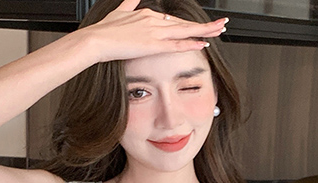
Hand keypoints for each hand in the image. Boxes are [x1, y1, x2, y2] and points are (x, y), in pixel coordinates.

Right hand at [79, 0, 226, 62]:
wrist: (96, 40)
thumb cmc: (105, 30)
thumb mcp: (119, 11)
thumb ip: (129, 3)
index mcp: (147, 14)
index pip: (173, 21)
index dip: (187, 25)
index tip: (199, 28)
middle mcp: (154, 20)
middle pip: (184, 23)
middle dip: (204, 25)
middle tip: (221, 25)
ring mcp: (155, 32)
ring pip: (185, 31)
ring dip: (204, 31)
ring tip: (219, 31)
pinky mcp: (153, 45)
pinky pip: (176, 44)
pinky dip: (190, 43)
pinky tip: (202, 44)